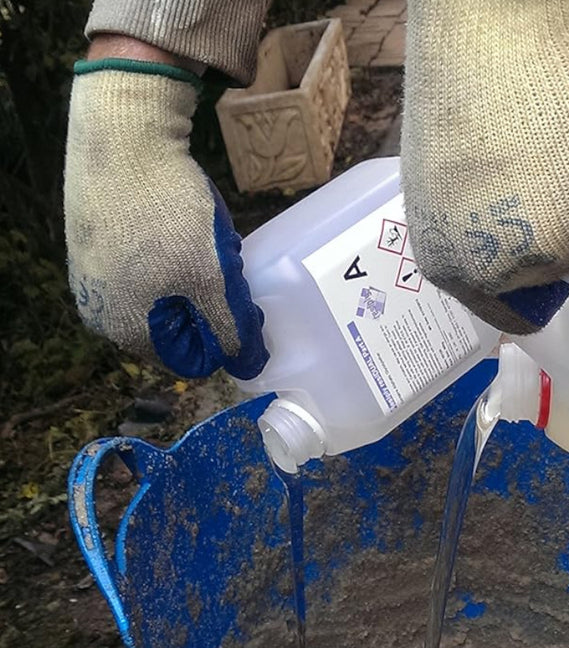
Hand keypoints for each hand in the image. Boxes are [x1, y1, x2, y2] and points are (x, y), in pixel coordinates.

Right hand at [64, 37, 268, 378]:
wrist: (123, 134)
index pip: (191, 360)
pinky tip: (184, 230)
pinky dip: (173, 255)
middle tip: (229, 269)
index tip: (245, 305)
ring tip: (209, 245)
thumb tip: (248, 366)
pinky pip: (146, 267)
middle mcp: (100, 311)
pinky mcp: (95, 242)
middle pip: (177, 328)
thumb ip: (233, 330)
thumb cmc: (170, 217)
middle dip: (210, 304)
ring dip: (195, 278)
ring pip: (164, 295)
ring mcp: (94, 275)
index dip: (226, 337)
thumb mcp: (213, 281)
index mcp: (125, 330)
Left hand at [402, 0, 568, 334]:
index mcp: (454, 264)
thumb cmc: (468, 79)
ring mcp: (563, 239)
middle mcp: (505, 267)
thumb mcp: (447, 181)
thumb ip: (484, 232)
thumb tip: (526, 253)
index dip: (546, 283)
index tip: (563, 262)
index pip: (518, 311)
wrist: (496, 12)